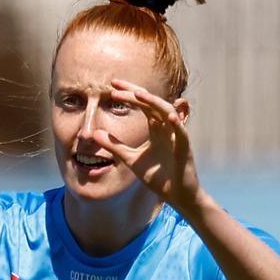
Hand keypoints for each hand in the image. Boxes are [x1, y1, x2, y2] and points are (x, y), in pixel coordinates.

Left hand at [93, 79, 202, 214]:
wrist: (175, 194)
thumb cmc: (157, 176)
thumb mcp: (130, 159)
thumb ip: (114, 145)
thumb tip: (95, 133)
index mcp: (155, 128)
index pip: (142, 104)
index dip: (129, 93)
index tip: (112, 86)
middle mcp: (166, 127)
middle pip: (152, 102)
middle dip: (135, 92)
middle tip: (115, 85)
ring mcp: (176, 136)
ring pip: (168, 112)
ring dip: (154, 102)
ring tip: (138, 94)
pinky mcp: (185, 149)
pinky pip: (182, 133)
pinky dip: (177, 124)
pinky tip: (169, 117)